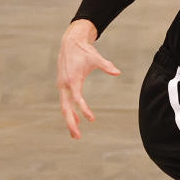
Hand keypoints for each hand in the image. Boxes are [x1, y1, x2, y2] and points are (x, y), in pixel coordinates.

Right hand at [56, 20, 119, 138]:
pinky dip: (70, 112)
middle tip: (77, 137)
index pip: (77, 99)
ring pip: (64, 107)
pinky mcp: (62, 85)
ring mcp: (62, 86)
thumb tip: (118, 72)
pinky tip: (76, 120)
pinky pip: (65, 102)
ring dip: (69, 120)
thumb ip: (106, 66)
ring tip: (75, 134)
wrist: (70, 42)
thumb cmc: (84, 51)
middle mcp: (64, 85)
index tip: (91, 119)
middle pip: (66, 108)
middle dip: (71, 123)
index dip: (83, 110)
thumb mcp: (96, 58)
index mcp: (72, 80)